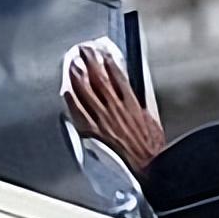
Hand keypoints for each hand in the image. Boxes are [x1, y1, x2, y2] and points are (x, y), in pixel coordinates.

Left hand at [64, 45, 164, 174]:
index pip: (118, 75)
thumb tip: (137, 94)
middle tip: (83, 49)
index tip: (103, 51)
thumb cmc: (150, 150)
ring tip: (72, 62)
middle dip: (91, 61)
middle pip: (99, 78)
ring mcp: (102, 119)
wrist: (146, 168)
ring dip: (78, 74)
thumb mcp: (152, 121)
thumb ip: (142, 105)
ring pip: (86, 90)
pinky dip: (71, 98)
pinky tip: (66, 89)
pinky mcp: (92, 131)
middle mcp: (115, 108)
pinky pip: (78, 110)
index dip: (108, 61)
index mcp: (132, 104)